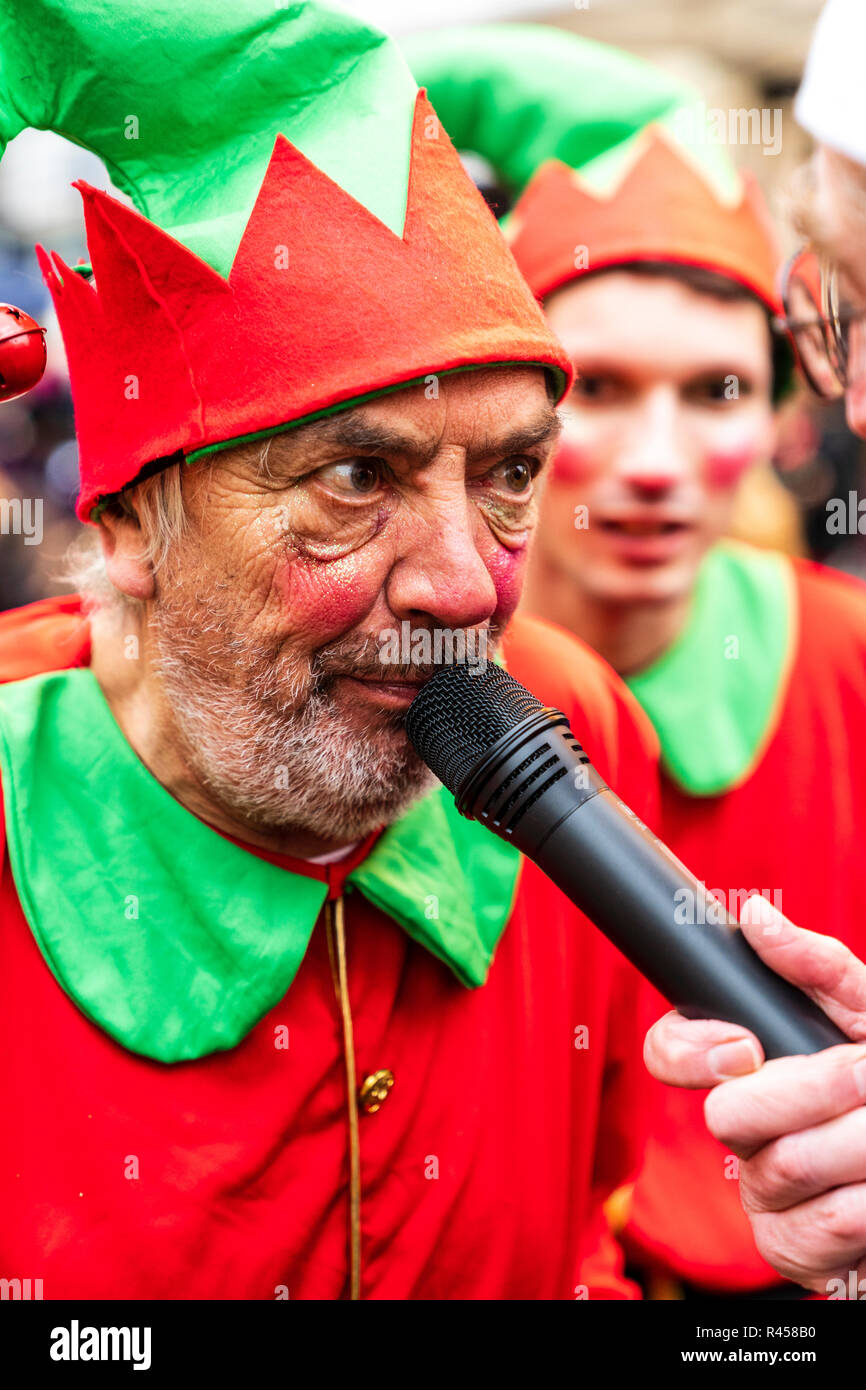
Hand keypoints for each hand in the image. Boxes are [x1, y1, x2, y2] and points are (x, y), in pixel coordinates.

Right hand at [644, 896, 865, 1294]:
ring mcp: (764, 1191)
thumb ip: (817, 965)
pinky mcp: (794, 1248)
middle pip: (726, 1115)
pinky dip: (863, 1203)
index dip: (692, 1052)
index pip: (669, 1051)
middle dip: (809, 1091)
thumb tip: (756, 916)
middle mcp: (744, 1126)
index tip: (747, 1044)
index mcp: (746, 1064)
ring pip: (778, 1168)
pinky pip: (814, 1228)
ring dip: (855, 1142)